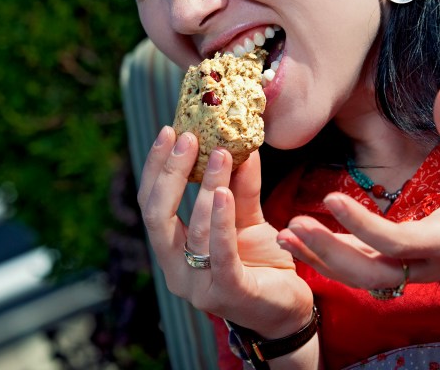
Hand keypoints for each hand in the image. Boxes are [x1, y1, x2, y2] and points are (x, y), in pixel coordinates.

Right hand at [137, 127, 313, 336]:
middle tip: (188, 138)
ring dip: (206, 186)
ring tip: (221, 154)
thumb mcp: (247, 218)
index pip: (150, 204)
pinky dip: (219, 220)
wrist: (289, 308)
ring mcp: (199, 286)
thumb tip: (239, 144)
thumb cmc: (261, 262)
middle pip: (157, 216)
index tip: (169, 131)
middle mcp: (176, 271)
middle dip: (170, 172)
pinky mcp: (228, 292)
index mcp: (172, 250)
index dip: (155, 167)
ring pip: (194, 229)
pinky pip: (219, 252)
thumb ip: (240, 187)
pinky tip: (223, 192)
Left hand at [277, 84, 439, 289]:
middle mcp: (429, 264)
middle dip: (330, 253)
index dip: (362, 224)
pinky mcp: (409, 270)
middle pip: (371, 273)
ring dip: (324, 260)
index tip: (329, 197)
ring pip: (364, 279)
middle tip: (292, 227)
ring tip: (285, 237)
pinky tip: (304, 243)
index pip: (396, 241)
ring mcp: (418, 272)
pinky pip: (366, 273)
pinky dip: (334, 261)